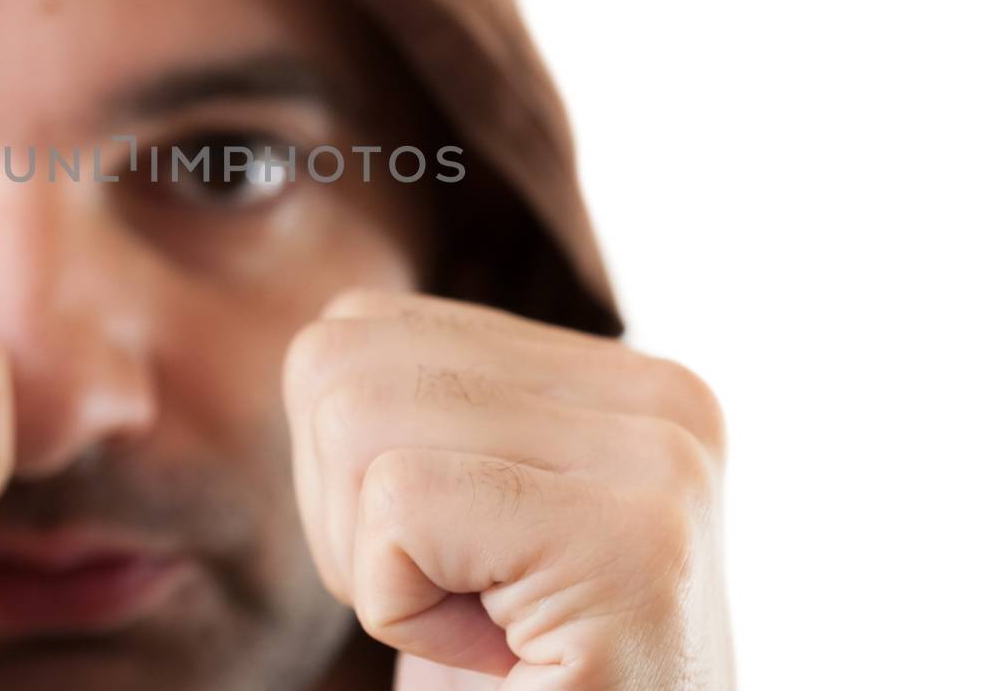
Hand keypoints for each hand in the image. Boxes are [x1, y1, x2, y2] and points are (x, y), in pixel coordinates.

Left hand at [283, 290, 732, 689]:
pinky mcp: (631, 543)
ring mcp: (659, 464)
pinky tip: (495, 658)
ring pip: (355, 417)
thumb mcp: (472, 517)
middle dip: (340, 506)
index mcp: (623, 377)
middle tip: (453, 599)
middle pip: (341, 361)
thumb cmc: (520, 683)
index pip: (360, 329)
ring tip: (480, 622)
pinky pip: (395, 511)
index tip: (447, 560)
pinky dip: (398, 608)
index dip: (343, 471)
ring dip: (371, 558)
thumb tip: (322, 342)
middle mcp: (661, 397)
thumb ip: (432, 408)